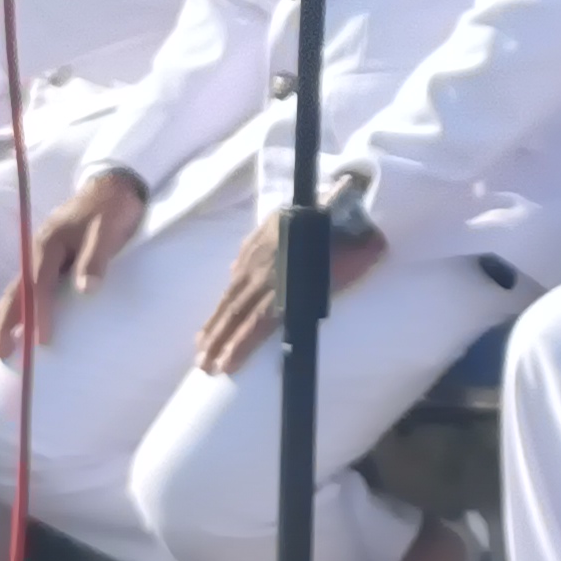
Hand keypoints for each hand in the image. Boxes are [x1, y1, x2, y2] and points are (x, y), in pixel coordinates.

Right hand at [0, 168, 145, 358]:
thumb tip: (85, 290)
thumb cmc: (111, 209)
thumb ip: (96, 258)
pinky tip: (3, 323)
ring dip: (2, 318)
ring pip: (16, 290)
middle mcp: (38, 250)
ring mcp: (40, 255)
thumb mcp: (108, 230)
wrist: (113, 185)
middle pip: (17, 290)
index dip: (39, 312)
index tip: (41, 341)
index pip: (41, 284)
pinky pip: (25, 287)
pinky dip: (12, 307)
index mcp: (50, 243)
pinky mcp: (47, 259)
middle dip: (5, 322)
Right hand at [195, 203, 389, 373]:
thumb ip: (360, 270)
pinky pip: (233, 276)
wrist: (330, 193)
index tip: (225, 366)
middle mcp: (266, 269)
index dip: (241, 343)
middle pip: (237, 311)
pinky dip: (221, 300)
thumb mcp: (360, 254)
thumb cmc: (348, 231)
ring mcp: (255, 256)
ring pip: (230, 295)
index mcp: (290, 277)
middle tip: (202, 367)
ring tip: (199, 352)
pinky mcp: (252, 244)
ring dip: (213, 325)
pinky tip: (212, 320)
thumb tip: (356, 289)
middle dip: (218, 341)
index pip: (260, 318)